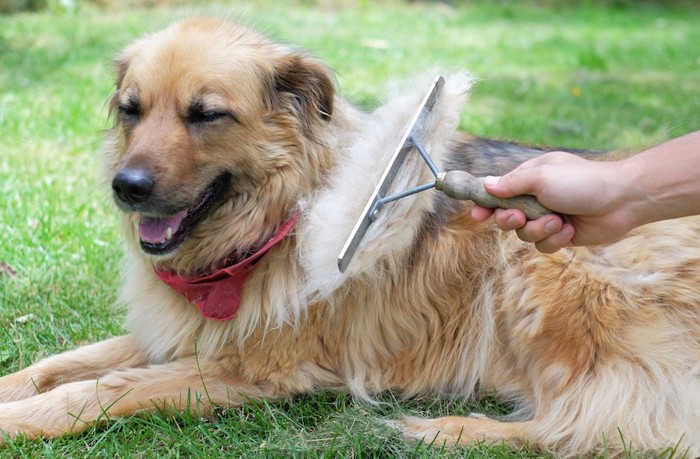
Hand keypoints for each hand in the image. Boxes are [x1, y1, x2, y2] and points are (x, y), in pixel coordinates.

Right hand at [470, 152, 636, 252]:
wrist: (621, 200)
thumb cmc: (581, 181)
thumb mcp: (541, 177)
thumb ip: (511, 184)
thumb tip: (486, 185)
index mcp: (529, 179)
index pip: (498, 192)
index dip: (485, 204)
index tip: (477, 214)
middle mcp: (536, 198)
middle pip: (505, 217)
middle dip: (511, 220)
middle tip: (520, 217)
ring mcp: (548, 217)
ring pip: (524, 234)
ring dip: (539, 230)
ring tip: (559, 221)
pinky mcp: (561, 235)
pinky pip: (543, 245)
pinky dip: (555, 239)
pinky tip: (570, 229)